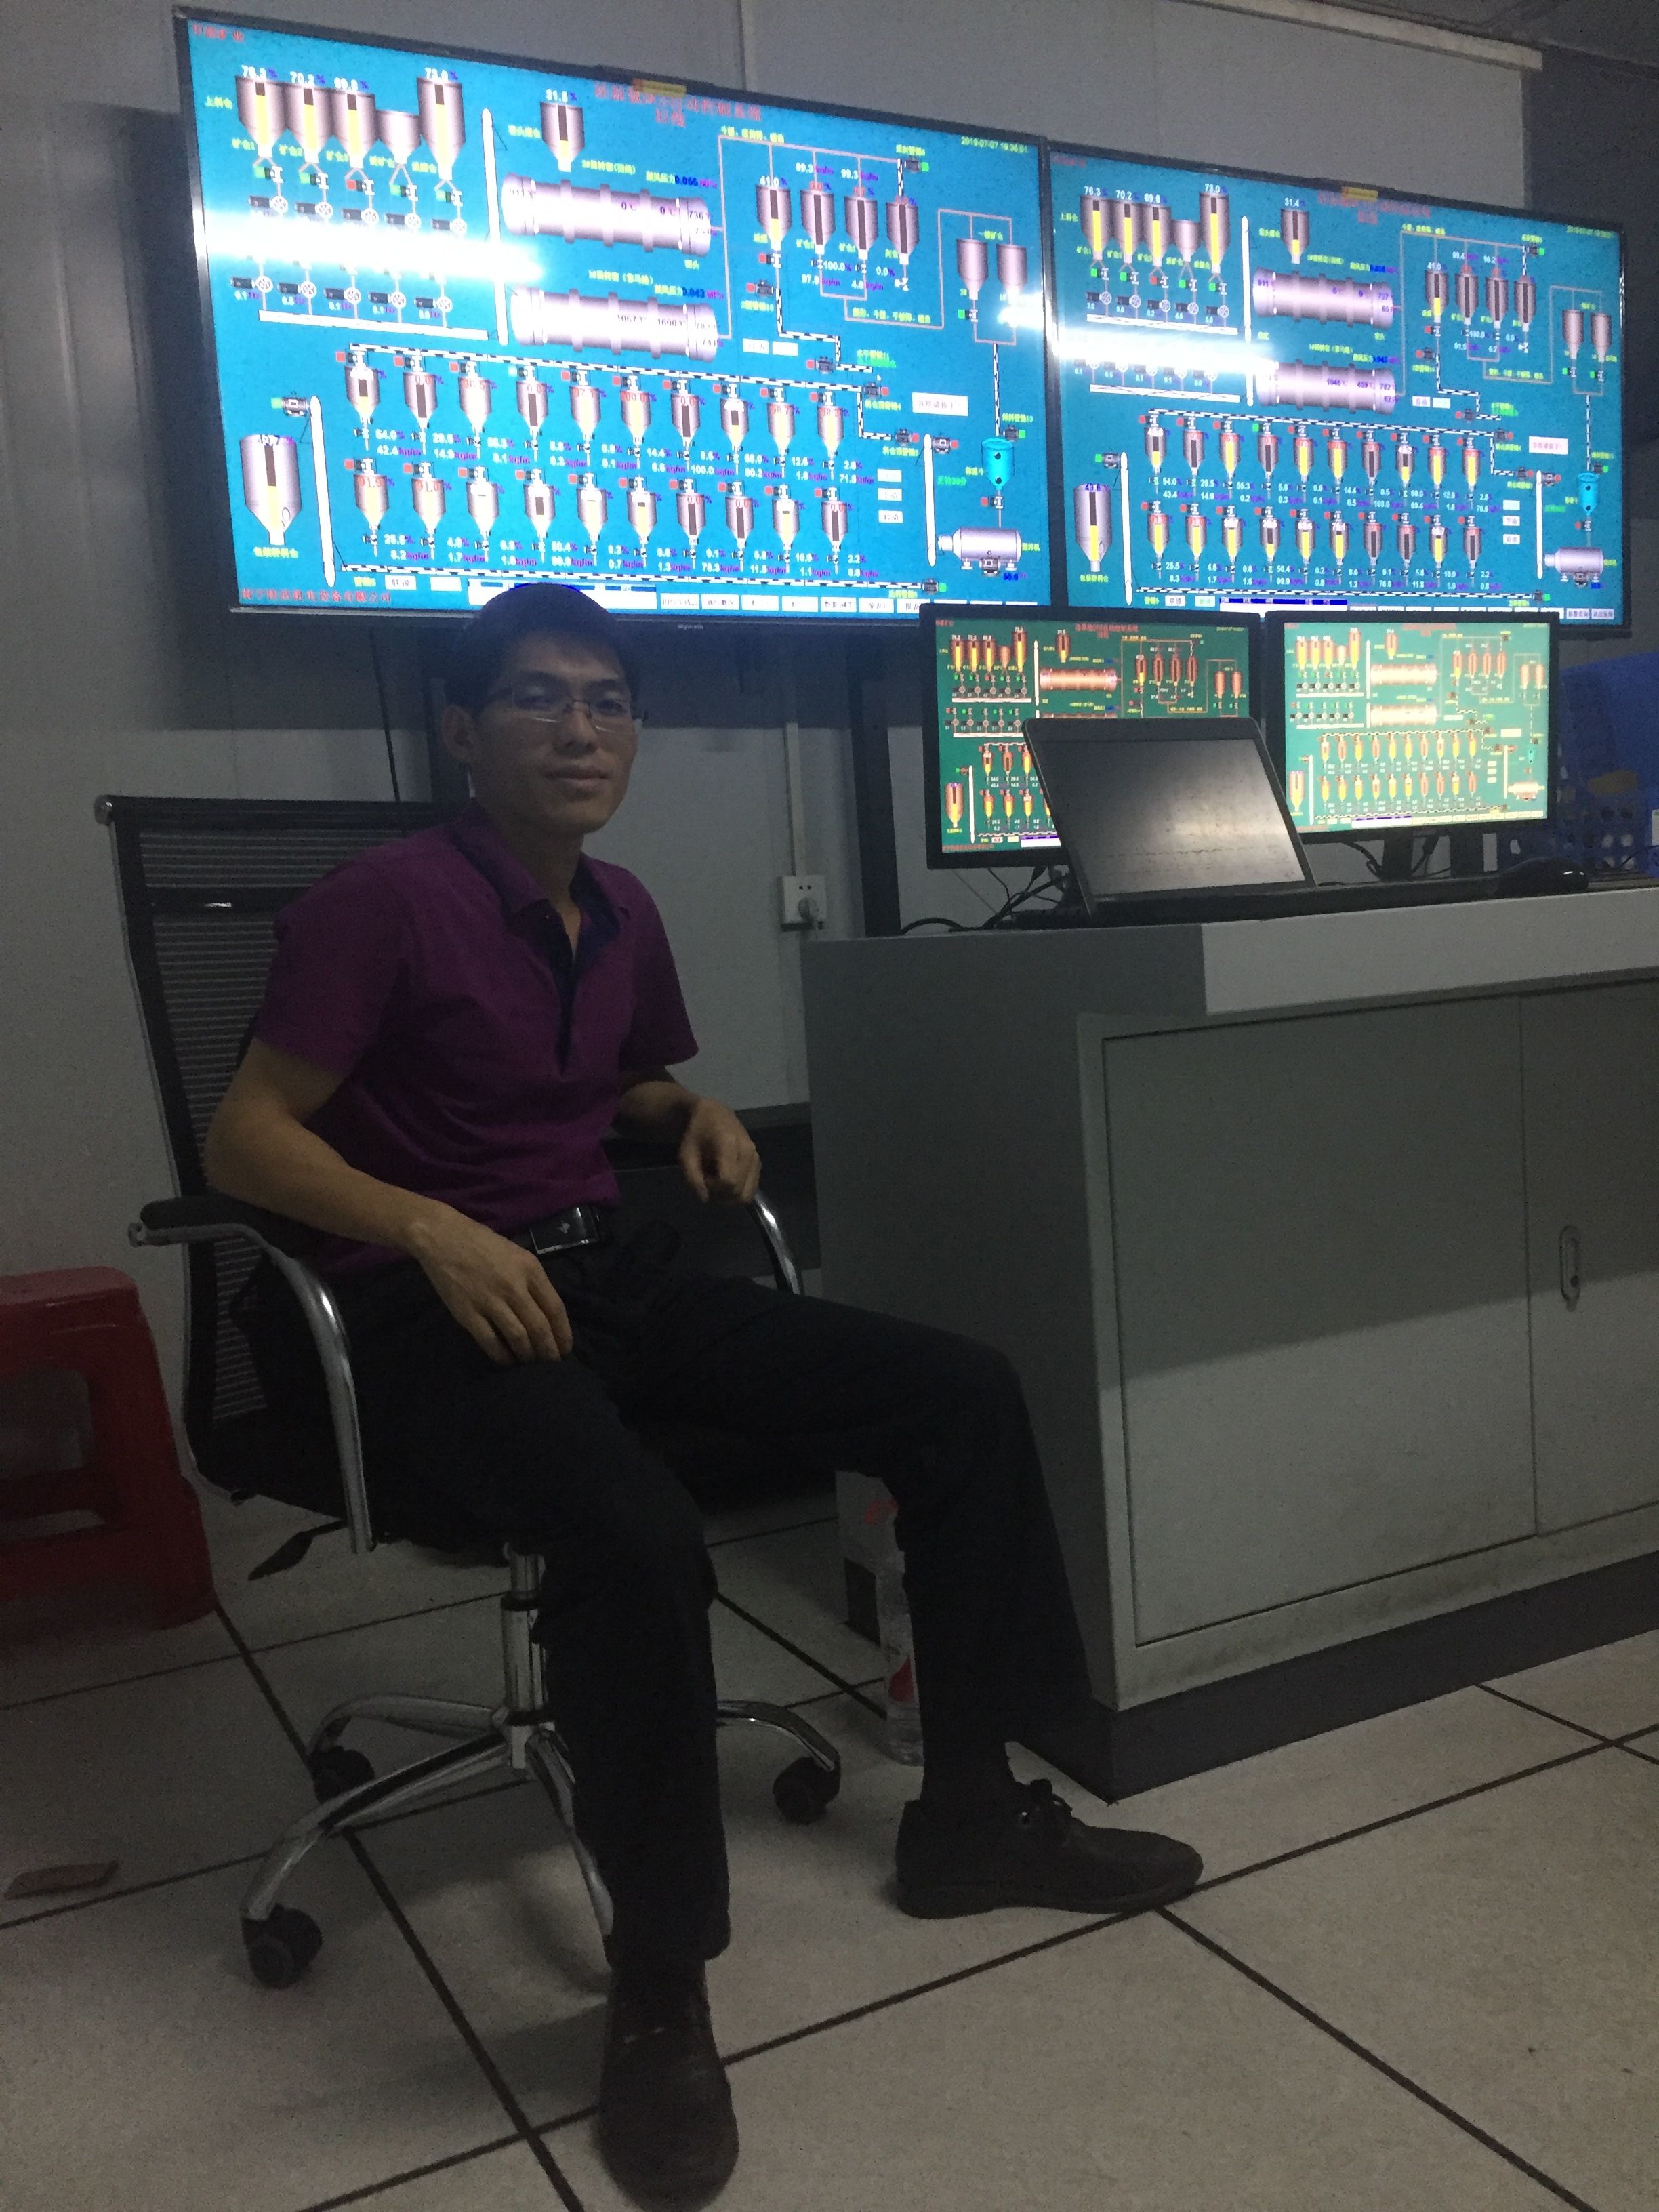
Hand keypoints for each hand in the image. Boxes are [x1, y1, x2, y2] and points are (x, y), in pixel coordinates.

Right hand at [405, 1205, 573, 1365]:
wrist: (443, 1237)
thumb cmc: (484, 1244)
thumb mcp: (519, 1255)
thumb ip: (534, 1281)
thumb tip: (547, 1314)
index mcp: (530, 1270)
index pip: (555, 1309)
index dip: (563, 1333)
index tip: (565, 1349)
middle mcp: (514, 1286)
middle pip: (539, 1327)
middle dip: (549, 1351)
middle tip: (552, 1364)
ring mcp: (490, 1301)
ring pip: (518, 1337)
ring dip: (528, 1355)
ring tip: (531, 1363)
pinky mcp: (467, 1313)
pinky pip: (490, 1341)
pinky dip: (502, 1355)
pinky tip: (507, 1360)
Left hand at [678, 1097, 759, 1204]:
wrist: (713, 1114)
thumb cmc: (696, 1133)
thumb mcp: (685, 1154)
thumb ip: (692, 1178)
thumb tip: (704, 1198)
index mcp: (729, 1145)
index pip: (728, 1182)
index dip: (713, 1188)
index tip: (702, 1178)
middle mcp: (748, 1152)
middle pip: (738, 1192)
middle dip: (720, 1194)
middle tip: (708, 1181)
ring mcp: (756, 1158)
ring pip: (747, 1194)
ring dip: (729, 1195)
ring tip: (717, 1180)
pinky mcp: (758, 1163)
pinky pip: (751, 1189)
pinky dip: (737, 1190)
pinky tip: (726, 1178)